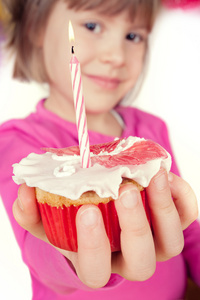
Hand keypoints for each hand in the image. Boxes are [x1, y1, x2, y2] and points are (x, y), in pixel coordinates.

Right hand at [12, 169, 197, 288]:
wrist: (102, 208)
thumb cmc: (76, 218)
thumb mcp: (49, 217)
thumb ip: (33, 210)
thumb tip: (23, 192)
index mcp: (97, 261)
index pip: (95, 270)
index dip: (93, 246)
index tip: (87, 210)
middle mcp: (129, 258)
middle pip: (140, 261)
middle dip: (134, 227)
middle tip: (123, 191)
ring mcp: (155, 243)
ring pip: (170, 241)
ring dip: (163, 208)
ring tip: (153, 176)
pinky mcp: (171, 223)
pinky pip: (187, 216)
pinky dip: (181, 197)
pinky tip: (166, 176)